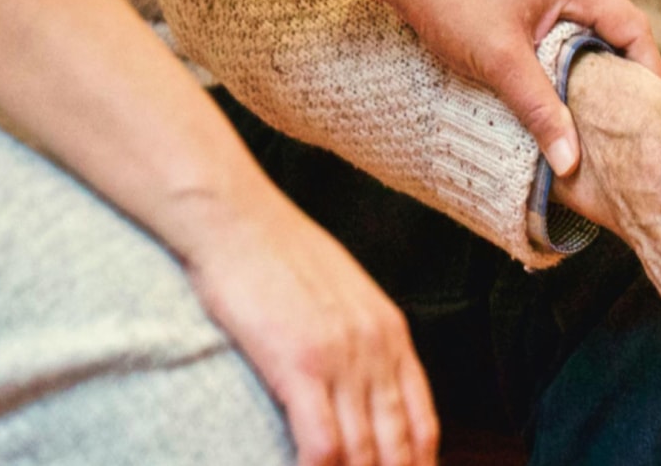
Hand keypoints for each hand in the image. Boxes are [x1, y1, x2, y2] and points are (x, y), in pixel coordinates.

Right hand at [169, 190, 438, 465]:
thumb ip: (361, 338)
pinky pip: (322, 442)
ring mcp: (342, 359)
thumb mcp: (343, 293)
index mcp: (391, 336)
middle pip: (400, 446)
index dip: (420, 465)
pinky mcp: (300, 364)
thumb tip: (363, 379)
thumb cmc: (278, 253)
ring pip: (365, 452)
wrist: (237, 219)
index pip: (423, 422)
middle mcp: (377, 351)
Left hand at [358, 0, 660, 175]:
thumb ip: (539, 109)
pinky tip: (550, 82)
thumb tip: (569, 160)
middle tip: (622, 121)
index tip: (650, 114)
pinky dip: (563, 51)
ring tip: (588, 109)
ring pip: (585, 26)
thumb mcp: (498, 60)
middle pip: (614, 28)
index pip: (634, 28)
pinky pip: (560, 21)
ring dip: (587, 64)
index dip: (648, 72)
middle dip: (620, 74)